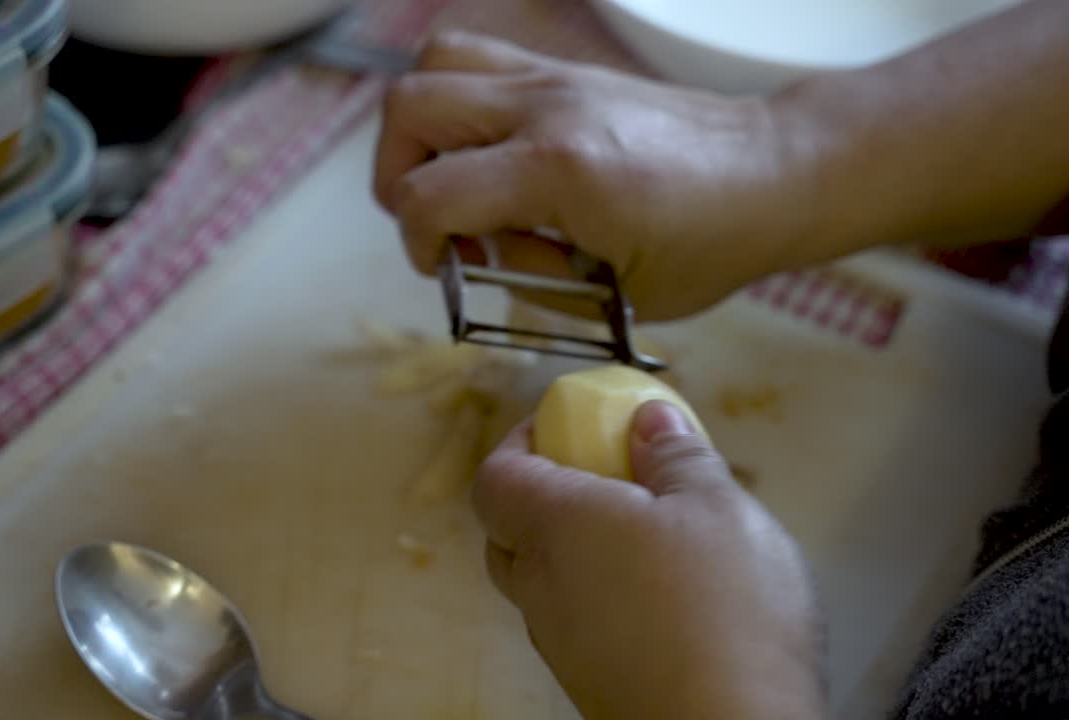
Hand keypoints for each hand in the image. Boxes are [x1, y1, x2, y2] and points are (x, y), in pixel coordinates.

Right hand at [372, 31, 819, 321]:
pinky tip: (488, 150)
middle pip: (409, 107)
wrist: (774, 169)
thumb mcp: (616, 294)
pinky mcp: (562, 68)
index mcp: (559, 170)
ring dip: (420, 126)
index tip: (446, 267)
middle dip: (397, 175)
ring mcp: (552, 76)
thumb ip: (528, 277)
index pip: (430, 193)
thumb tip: (472, 254)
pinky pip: (476, 58)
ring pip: (434, 63)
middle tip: (437, 219)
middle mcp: (544, 107)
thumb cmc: (710, 243)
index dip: (417, 242)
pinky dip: (457, 100)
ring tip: (451, 174)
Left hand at [474, 401, 825, 718]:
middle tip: (603, 478)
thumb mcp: (718, 506)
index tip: (561, 425)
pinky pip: (577, 625)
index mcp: (555, 528)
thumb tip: (647, 419)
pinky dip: (600, 598)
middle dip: (543, 497)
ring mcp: (561, 645)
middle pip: (508, 534)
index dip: (517, 444)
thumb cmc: (723, 609)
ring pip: (542, 584)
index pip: (494, 478)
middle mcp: (541, 588)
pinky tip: (662, 599)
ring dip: (574, 552)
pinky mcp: (590, 684)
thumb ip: (676, 455)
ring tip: (646, 537)